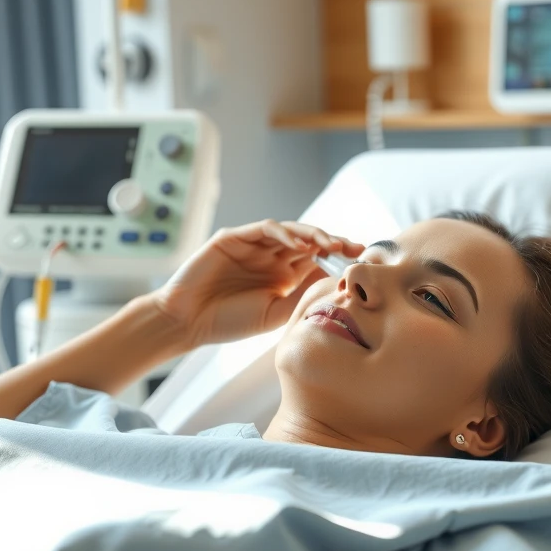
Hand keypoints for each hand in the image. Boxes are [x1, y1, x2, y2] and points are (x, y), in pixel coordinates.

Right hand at [150, 219, 365, 346]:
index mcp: (282, 276)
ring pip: (290, 231)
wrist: (188, 322)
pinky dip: (284, 233)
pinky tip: (300, 243)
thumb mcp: (276, 314)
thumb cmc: (229, 322)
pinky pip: (264, 229)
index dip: (339, 259)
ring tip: (332, 244)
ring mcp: (253, 245)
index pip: (316, 260)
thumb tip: (337, 281)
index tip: (361, 264)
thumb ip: (303, 296)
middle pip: (309, 241)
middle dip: (334, 243)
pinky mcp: (234, 237)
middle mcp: (270, 257)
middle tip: (355, 248)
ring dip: (313, 235)